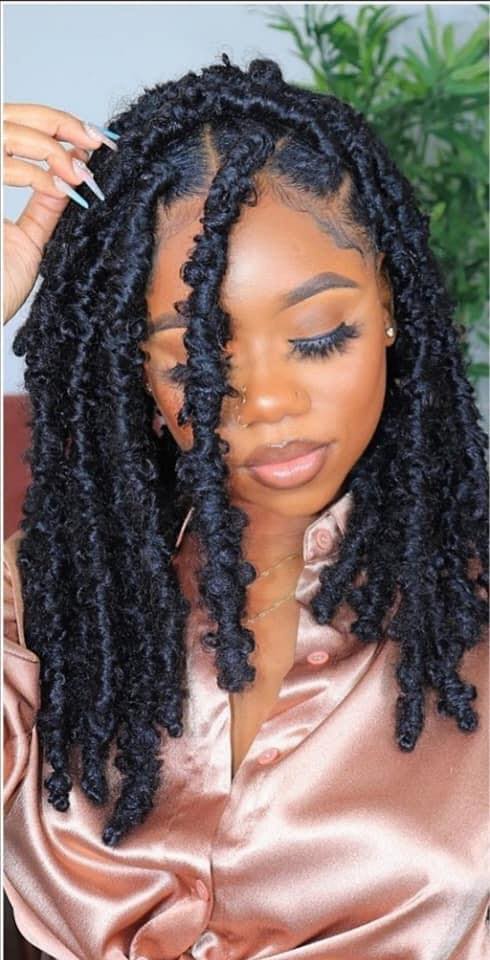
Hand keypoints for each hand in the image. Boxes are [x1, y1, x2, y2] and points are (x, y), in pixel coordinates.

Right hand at [3, 103, 114, 323]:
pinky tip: (63, 187)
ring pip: (3, 130)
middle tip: (95, 141)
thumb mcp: (30, 240)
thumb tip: (75, 170)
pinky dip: (38, 173)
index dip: (51, 124)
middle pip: (5, 116)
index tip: (92, 139)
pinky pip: (1, 164)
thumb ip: (46, 204)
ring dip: (50, 145)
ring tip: (81, 172)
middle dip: (56, 121)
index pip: (11, 129)